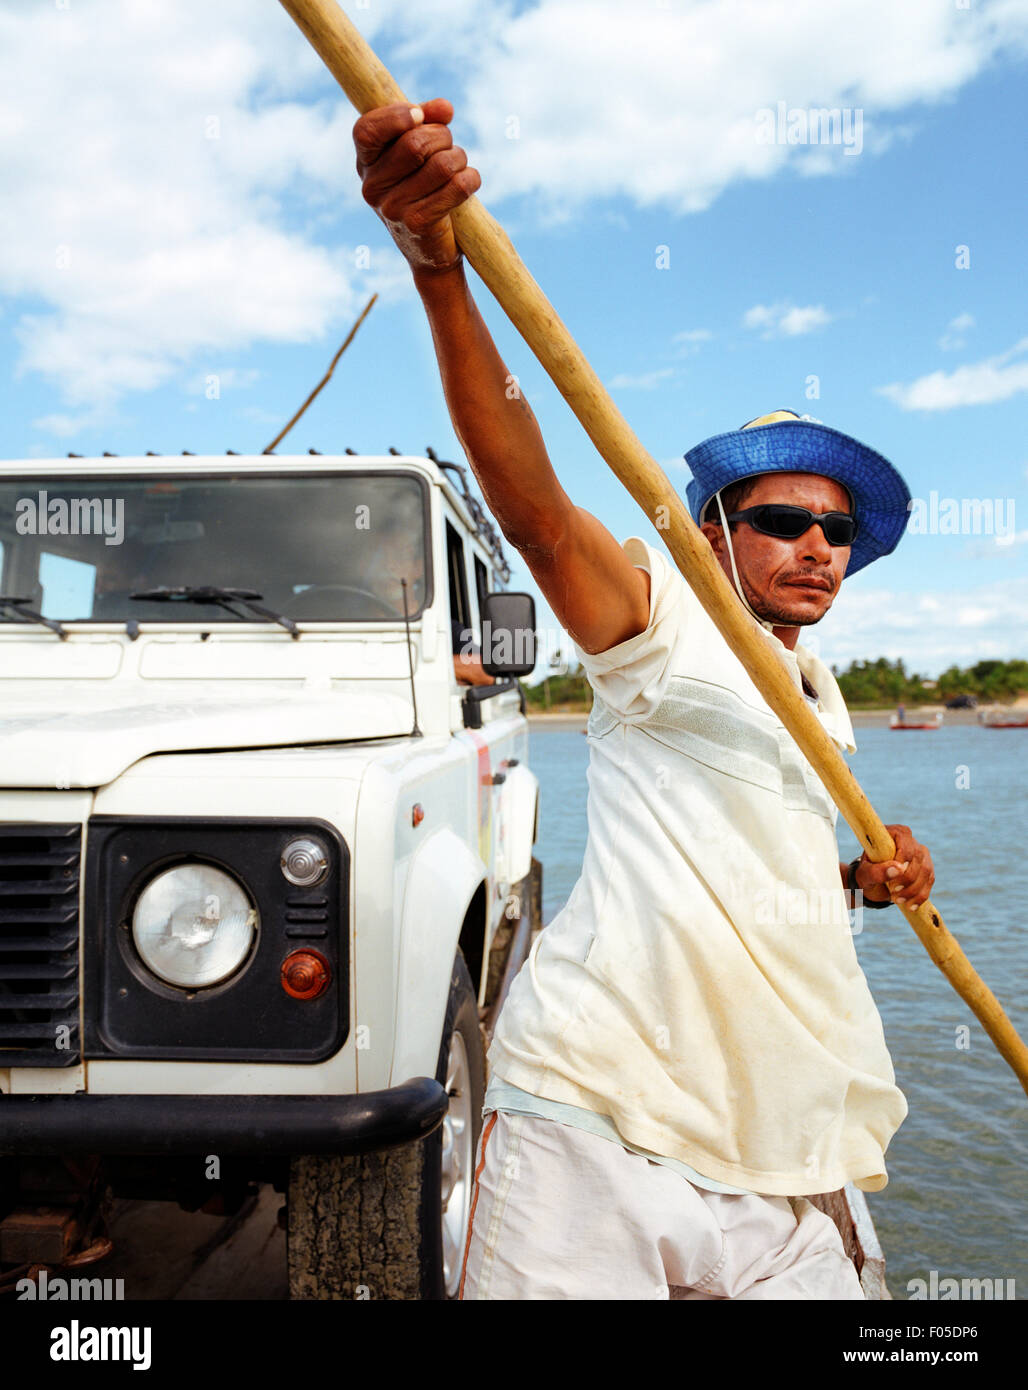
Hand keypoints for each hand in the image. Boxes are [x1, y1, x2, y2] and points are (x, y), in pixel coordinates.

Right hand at [353, 98, 480, 274]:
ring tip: (459, 166)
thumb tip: (444, 108)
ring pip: (441, 165)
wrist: (430, 249)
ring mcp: (393, 209)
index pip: (366, 130)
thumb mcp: (416, 154)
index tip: (420, 115)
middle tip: (449, 146)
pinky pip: (457, 187)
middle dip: (442, 137)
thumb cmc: (423, 190)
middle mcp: (372, 188)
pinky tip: (469, 183)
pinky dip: (471, 179)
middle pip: (415, 144)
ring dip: (459, 158)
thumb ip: (426, 122)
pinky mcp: (418, 225)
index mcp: (365, 164)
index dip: (396, 116)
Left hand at [855, 824, 934, 907]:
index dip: (902, 862)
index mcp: (894, 833)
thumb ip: (876, 871)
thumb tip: (897, 869)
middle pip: (918, 859)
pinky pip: (929, 881)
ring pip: (926, 871)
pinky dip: (921, 896)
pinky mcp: (926, 868)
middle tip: (894, 894)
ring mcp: (921, 854)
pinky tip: (910, 905)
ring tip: (898, 900)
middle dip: (907, 880)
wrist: (873, 883)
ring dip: (914, 890)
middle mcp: (911, 840)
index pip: (905, 844)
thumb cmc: (866, 873)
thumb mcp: (865, 874)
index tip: (892, 881)